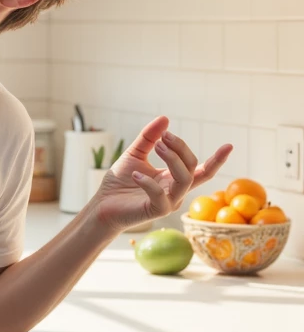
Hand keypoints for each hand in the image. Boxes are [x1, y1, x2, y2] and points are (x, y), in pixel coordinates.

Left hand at [90, 115, 231, 233]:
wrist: (102, 205)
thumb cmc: (119, 182)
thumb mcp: (135, 154)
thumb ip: (149, 138)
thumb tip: (165, 119)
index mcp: (173, 178)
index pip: (201, 170)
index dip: (217, 160)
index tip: (229, 145)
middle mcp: (175, 191)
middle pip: (192, 169)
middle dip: (181, 149)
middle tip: (165, 136)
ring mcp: (167, 203)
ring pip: (183, 181)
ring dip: (173, 160)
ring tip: (158, 146)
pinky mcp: (154, 212)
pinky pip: (160, 196)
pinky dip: (149, 182)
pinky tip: (136, 173)